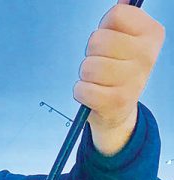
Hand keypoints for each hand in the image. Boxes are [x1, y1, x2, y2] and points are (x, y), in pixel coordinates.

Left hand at [74, 0, 164, 155]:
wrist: (118, 112)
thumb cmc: (118, 70)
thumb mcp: (127, 41)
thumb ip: (123, 19)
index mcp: (152, 34)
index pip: (116, 14)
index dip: (104, 28)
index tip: (111, 43)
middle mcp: (147, 56)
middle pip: (97, 40)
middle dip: (92, 53)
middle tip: (102, 64)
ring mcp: (133, 81)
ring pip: (88, 66)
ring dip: (86, 74)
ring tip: (98, 81)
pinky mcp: (115, 102)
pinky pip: (82, 89)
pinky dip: (81, 92)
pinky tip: (93, 95)